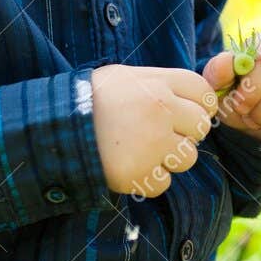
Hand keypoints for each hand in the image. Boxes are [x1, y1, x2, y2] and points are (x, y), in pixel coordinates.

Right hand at [91, 64, 218, 197]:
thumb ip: (160, 83)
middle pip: (201, 126)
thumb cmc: (90, 99)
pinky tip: (129, 166)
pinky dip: (148, 179)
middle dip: (185, 133)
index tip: (186, 113)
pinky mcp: (140, 173)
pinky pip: (163, 182)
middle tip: (159, 135)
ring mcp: (152, 144)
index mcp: (158, 83)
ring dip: (168, 159)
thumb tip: (190, 97)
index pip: (203, 93)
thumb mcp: (125, 77)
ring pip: (187, 158)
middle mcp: (161, 111)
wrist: (56, 127)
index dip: (199, 105)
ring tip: (140, 151)